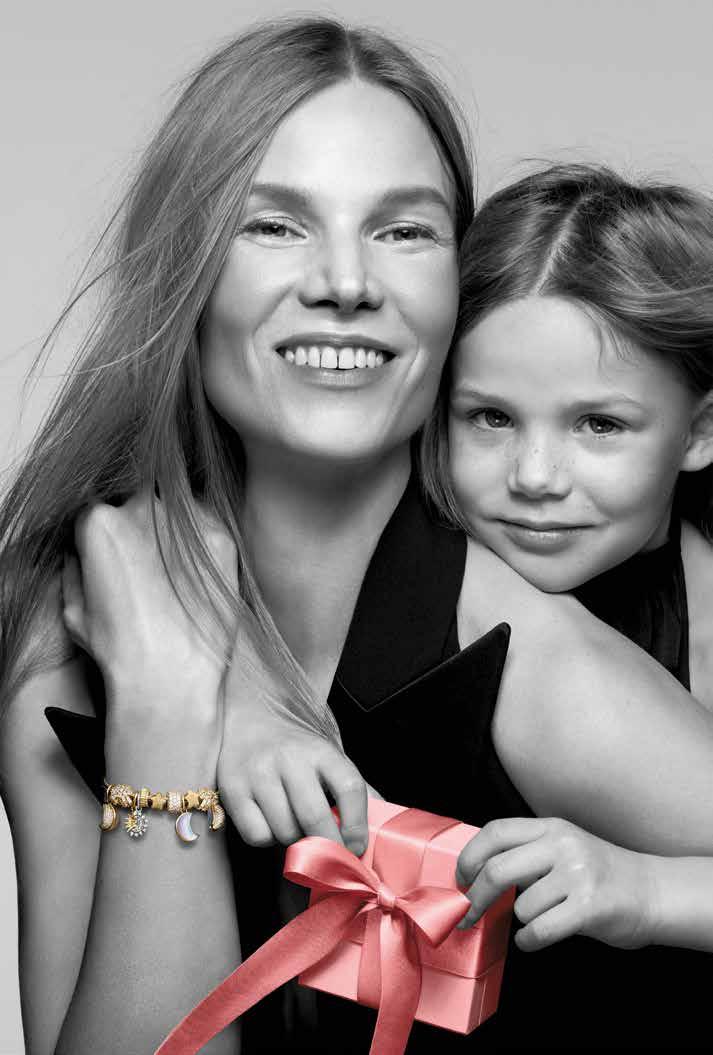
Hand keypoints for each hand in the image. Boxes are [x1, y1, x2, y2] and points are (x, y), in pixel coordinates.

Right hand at [61, 493, 237, 780]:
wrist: (171, 677)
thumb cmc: (120, 649)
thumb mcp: (74, 608)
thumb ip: (76, 566)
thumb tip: (81, 552)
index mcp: (99, 520)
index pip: (100, 506)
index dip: (111, 529)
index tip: (122, 548)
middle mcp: (142, 508)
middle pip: (142, 496)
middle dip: (145, 522)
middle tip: (153, 560)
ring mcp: (186, 518)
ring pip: (179, 505)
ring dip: (177, 526)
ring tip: (179, 569)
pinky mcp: (222, 536)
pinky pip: (210, 522)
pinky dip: (205, 539)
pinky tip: (200, 572)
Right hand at [218, 635, 371, 854]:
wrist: (252, 708)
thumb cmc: (297, 743)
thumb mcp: (330, 754)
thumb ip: (355, 788)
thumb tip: (384, 826)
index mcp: (322, 750)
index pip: (350, 788)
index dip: (357, 824)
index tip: (357, 846)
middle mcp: (289, 758)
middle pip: (315, 818)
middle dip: (328, 848)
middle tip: (331, 859)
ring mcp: (258, 772)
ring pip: (284, 831)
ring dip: (294, 841)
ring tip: (295, 827)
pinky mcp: (232, 787)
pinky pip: (256, 834)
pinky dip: (266, 837)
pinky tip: (270, 821)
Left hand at [455, 817, 654, 950]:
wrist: (652, 892)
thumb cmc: (600, 874)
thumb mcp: (563, 848)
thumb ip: (528, 853)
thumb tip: (477, 875)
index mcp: (551, 828)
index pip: (496, 832)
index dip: (470, 856)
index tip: (460, 879)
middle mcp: (563, 845)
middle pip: (498, 869)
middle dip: (475, 897)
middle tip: (467, 913)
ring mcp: (578, 874)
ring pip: (522, 907)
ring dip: (521, 922)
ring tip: (540, 919)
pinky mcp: (590, 906)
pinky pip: (540, 930)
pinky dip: (529, 941)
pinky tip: (534, 939)